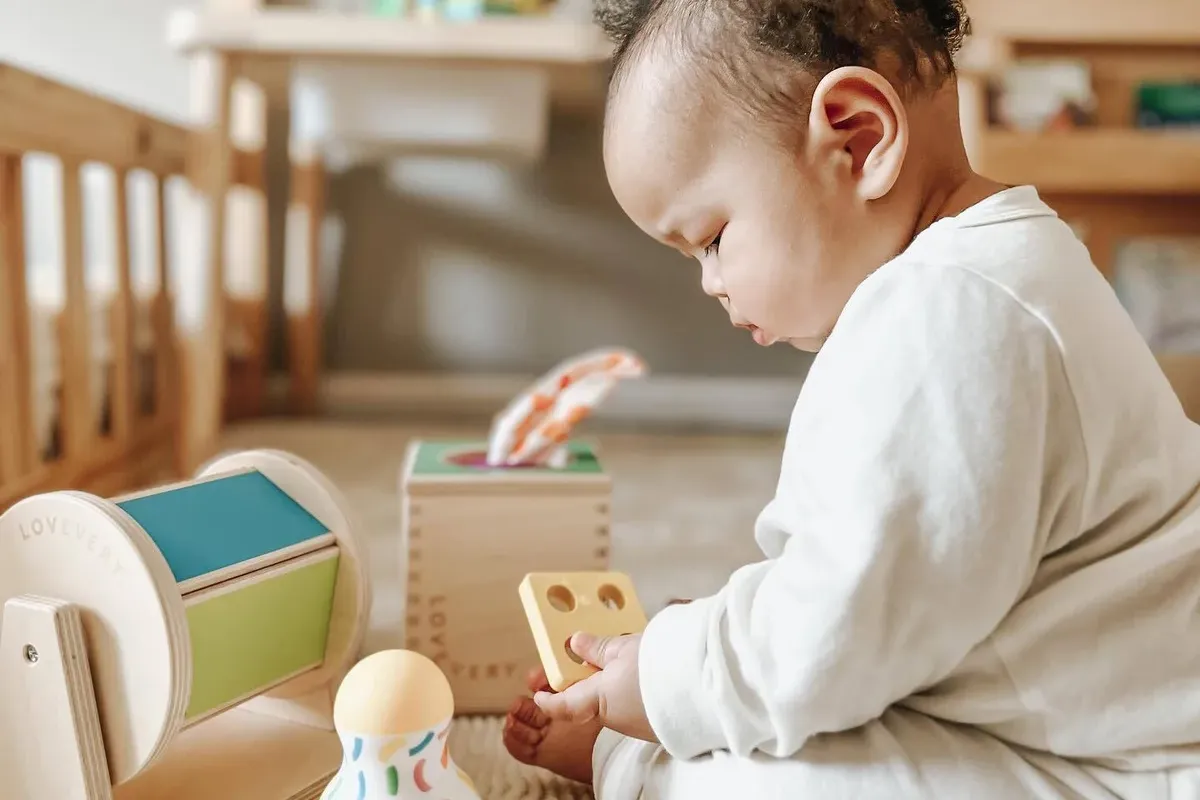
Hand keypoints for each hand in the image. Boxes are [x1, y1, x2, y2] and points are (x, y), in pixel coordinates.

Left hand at [533, 631, 657, 743]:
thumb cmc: (659, 665)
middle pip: (595, 701)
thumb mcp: (623, 648)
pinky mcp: (661, 725)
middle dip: (592, 682)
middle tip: (592, 658)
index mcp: (599, 699)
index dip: (550, 700)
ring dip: (619, 685)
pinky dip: (640, 693)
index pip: (564, 706)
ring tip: (631, 659)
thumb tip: (575, 643)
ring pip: (620, 703)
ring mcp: (640, 725)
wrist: (702, 685)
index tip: (539, 694)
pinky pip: (642, 708)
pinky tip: (651, 675)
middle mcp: (616, 718)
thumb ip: (597, 648)